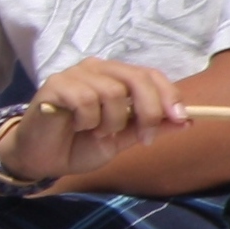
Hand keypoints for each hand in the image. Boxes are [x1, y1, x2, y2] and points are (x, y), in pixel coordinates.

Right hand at [1, 59, 185, 180]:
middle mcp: (96, 69)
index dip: (169, 95)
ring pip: (112, 92)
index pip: (149, 74)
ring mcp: (73, 74)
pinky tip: (76, 126)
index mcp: (114, 78)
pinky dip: (88, 120)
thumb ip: (150, 128)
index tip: (180, 119)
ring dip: (111, 122)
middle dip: (148, 111)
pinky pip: (85, 100)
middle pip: (136, 78)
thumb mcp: (123, 139)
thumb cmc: (80, 145)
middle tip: (143, 138)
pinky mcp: (54, 85)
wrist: (42, 158)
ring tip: (97, 133)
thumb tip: (187, 121)